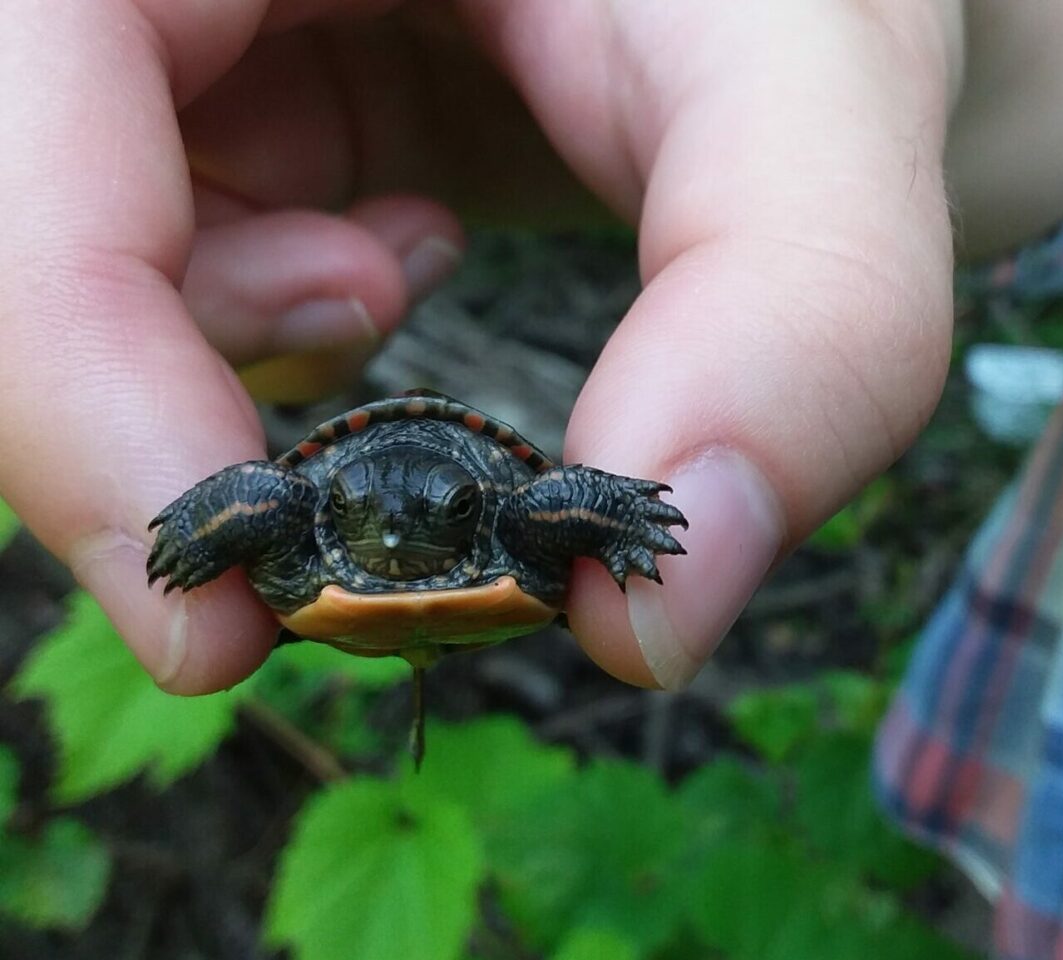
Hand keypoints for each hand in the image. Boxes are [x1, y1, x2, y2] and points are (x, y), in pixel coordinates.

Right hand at [0, 0, 960, 691]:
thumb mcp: (811, 72)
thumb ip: (794, 313)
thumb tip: (647, 622)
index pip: (23, 99)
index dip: (67, 377)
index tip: (231, 611)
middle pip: (30, 211)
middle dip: (148, 401)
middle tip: (322, 503)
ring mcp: (204, 16)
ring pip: (89, 252)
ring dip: (229, 344)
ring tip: (397, 276)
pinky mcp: (250, 81)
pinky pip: (178, 242)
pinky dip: (272, 311)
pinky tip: (398, 249)